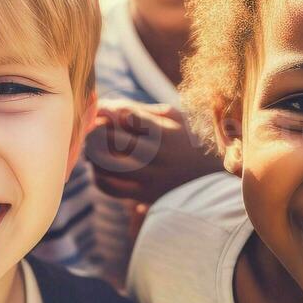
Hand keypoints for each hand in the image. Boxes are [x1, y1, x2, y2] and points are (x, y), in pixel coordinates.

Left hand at [84, 100, 220, 205]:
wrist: (211, 180)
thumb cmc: (188, 141)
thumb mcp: (174, 119)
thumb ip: (141, 111)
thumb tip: (107, 108)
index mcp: (163, 131)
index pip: (124, 115)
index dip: (105, 111)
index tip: (100, 110)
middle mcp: (155, 154)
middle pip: (111, 138)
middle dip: (94, 130)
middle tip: (90, 128)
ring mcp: (148, 176)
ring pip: (106, 163)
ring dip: (93, 152)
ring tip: (94, 147)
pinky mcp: (143, 194)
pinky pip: (110, 187)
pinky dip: (99, 176)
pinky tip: (99, 169)